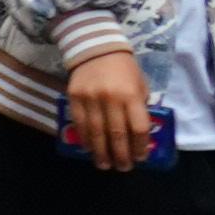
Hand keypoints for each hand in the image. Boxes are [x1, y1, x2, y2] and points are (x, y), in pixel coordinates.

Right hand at [63, 49, 155, 170]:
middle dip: (121, 155)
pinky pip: (79, 123)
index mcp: (131, 95)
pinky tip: (90, 149)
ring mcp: (90, 98)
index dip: (139, 147)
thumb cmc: (124, 69)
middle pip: (117, 135)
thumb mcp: (140, 85)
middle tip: (123, 167)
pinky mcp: (74, 97)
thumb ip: (139, 107)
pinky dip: (85, 139)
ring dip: (101, 152)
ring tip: (105, 165)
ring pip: (96, 133)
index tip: (140, 158)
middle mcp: (110, 98)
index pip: (137, 128)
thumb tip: (138, 134)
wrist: (95, 48)